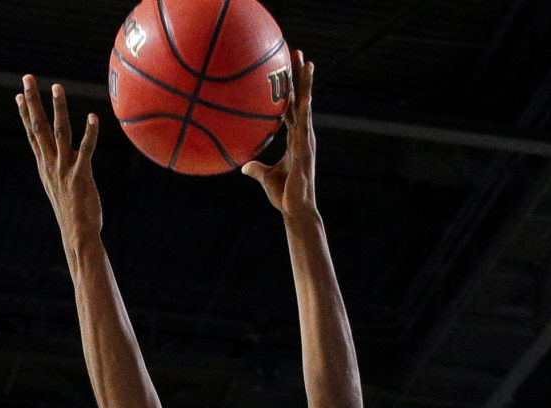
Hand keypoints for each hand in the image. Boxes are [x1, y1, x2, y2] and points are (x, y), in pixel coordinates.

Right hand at [17, 75, 101, 242]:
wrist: (77, 236)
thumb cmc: (72, 213)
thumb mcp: (62, 187)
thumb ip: (62, 168)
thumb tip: (67, 154)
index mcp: (45, 166)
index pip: (32, 135)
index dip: (25, 114)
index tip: (19, 94)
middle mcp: (51, 164)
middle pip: (39, 127)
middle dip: (33, 101)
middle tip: (27, 78)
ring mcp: (64, 169)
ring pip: (60, 133)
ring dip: (58, 109)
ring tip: (57, 87)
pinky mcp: (80, 176)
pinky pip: (86, 150)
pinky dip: (89, 133)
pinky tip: (92, 117)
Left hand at [242, 50, 313, 217]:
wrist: (296, 210)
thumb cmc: (283, 196)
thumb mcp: (265, 177)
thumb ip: (256, 168)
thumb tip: (243, 165)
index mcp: (295, 140)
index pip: (293, 109)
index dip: (291, 90)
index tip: (288, 71)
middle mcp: (302, 136)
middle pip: (302, 100)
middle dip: (301, 77)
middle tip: (298, 54)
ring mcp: (306, 142)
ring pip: (306, 107)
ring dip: (307, 85)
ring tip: (307, 63)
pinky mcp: (306, 150)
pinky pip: (304, 126)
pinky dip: (305, 110)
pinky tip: (304, 95)